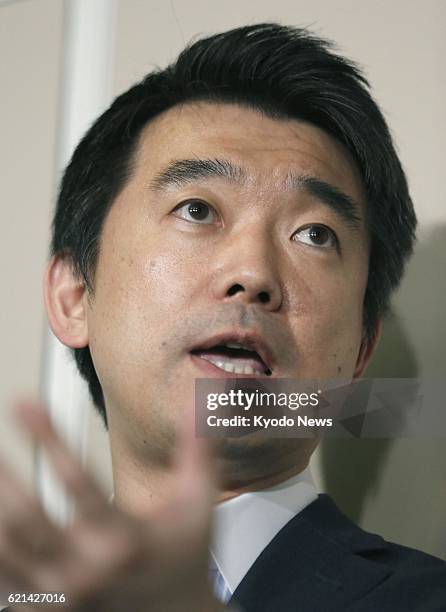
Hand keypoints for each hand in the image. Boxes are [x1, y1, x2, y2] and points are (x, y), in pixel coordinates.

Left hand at [0, 402, 224, 611]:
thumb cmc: (185, 556)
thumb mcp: (198, 503)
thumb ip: (197, 451)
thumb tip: (193, 404)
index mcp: (126, 539)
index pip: (77, 480)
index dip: (47, 437)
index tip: (25, 404)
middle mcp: (88, 570)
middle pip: (28, 517)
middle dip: (3, 475)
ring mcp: (61, 597)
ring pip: (5, 550)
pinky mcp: (46, 611)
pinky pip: (4, 580)